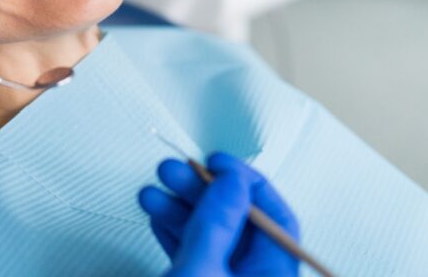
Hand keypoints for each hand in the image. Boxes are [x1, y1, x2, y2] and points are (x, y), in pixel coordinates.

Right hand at [138, 152, 299, 276]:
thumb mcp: (201, 272)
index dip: (245, 183)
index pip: (274, 219)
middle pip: (236, 222)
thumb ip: (216, 225)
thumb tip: (231, 183)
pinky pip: (194, 253)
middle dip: (200, 192)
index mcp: (270, 276)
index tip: (217, 163)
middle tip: (175, 171)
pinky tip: (157, 217)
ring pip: (210, 236)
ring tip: (153, 194)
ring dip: (179, 210)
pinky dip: (174, 233)